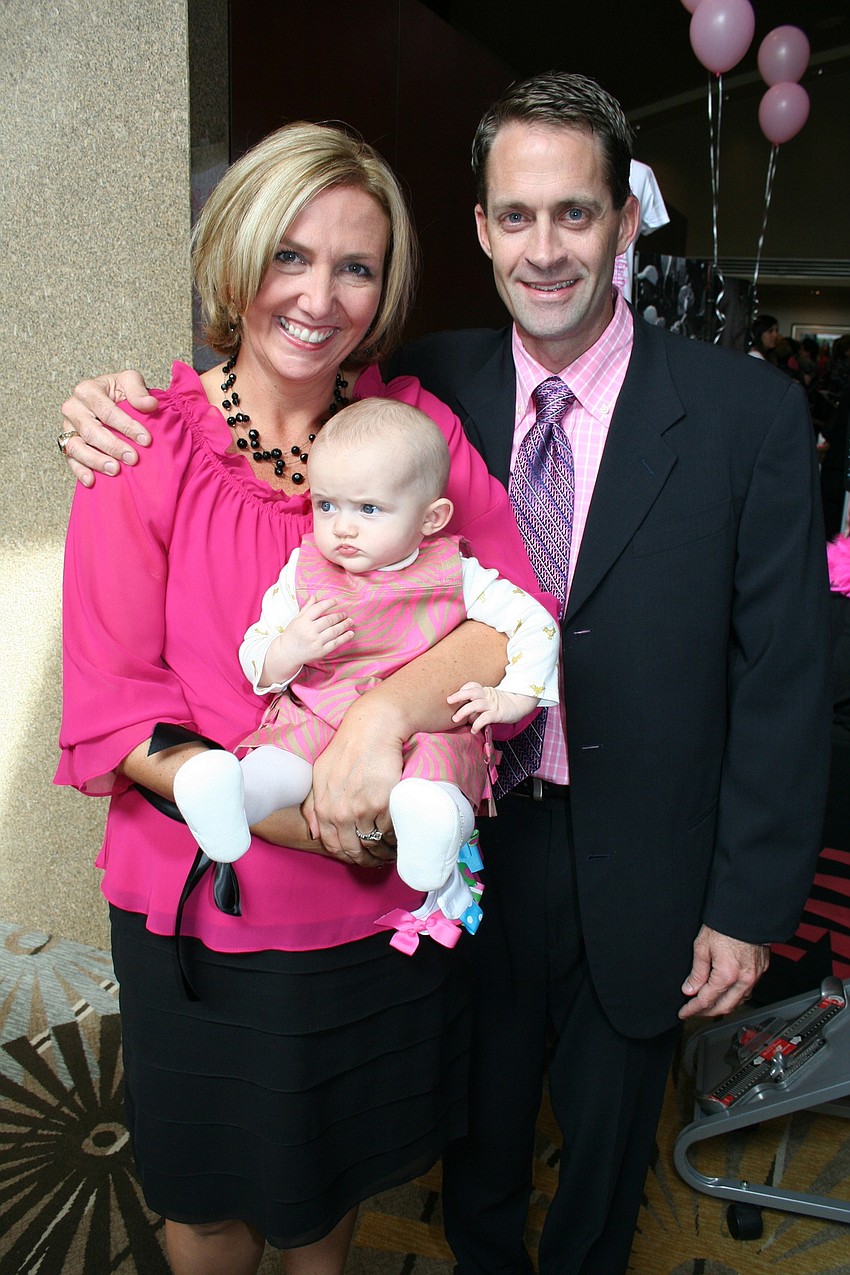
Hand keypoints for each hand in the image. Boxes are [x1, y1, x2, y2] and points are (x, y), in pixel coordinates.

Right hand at [60, 371, 156, 485]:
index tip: (146, 440)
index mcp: (87, 390)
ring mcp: (68, 428)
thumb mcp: (130, 382)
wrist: (109, 401)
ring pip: (76, 446)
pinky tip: (91, 480)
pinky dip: (80, 471)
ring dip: (96, 460)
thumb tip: (150, 405)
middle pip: (90, 430)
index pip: (106, 410)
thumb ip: (138, 391)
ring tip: (115, 470)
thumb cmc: (119, 392)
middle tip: (132, 458)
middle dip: (113, 446)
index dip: (126, 426)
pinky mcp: (67, 444)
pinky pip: (70, 459)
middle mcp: (73, 408)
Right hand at [264, 597, 352, 683]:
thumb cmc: (292, 634)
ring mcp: (315, 642)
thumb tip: (314, 596)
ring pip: (334, 631)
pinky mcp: (321, 651)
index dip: (329, 603)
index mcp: (303, 621)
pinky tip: (350, 633)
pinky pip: (335, 643)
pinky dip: (345, 637)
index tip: (337, 601)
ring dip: (344, 625)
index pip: (319, 608)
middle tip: (345, 614)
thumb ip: (307, 608)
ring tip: (350, 621)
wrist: (287, 653)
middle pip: (329, 620)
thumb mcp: (296, 619)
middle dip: (339, 616)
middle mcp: (309, 631)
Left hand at [307, 695, 402, 865]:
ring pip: (374, 844)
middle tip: (378, 859)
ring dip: (384, 851)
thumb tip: (313, 833)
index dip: (348, 855)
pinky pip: (390, 832)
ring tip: (391, 850)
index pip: (333, 846)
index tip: (359, 856)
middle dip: (367, 859)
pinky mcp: (383, 804)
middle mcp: (340, 813)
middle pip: (355, 850)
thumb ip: (313, 805)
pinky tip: (399, 837)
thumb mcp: (319, 774)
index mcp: (323, 808)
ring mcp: (362, 810)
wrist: (372, 730)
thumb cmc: (346, 749)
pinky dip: (395, 839)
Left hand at [448, 682, 537, 732]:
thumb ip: (477, 704)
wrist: (520, 705)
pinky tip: (473, 730)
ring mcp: (493, 705)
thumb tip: (464, 715)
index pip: (472, 685)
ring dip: (464, 711)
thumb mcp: (490, 699)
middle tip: (449, 701)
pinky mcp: (498, 714)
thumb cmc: (502, 704)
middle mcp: (488, 696)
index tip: (454, 696)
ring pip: (476, 705)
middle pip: (472, 692)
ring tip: (455, 719)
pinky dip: (477, 724)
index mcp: (485, 691)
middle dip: (459, 695)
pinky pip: (485, 718)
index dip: (463, 689)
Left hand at [679, 925, 769, 1020]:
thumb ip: (697, 972)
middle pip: (724, 1007)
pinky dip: (736, 996)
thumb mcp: (702, 946)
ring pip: (738, 1002)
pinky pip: (748, 991)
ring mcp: (755, 976)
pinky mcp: (761, 970)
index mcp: (727, 975)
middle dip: (707, 1012)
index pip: (706, 1000)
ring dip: (722, 1006)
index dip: (692, 1008)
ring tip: (708, 1005)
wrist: (747, 912)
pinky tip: (727, 993)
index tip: (684, 1012)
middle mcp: (744, 979)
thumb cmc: (725, 924)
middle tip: (694, 1011)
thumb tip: (690, 989)